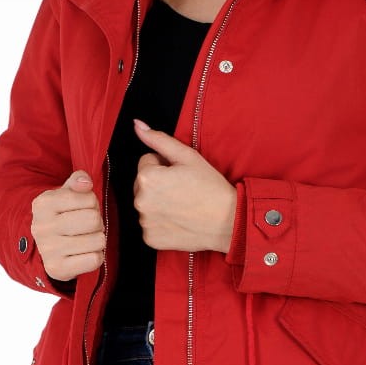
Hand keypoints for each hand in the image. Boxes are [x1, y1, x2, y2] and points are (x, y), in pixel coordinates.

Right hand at [31, 170, 105, 282]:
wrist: (42, 249)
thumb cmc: (60, 217)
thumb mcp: (65, 194)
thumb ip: (77, 181)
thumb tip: (85, 181)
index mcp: (43, 204)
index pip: (89, 198)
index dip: (92, 203)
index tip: (82, 209)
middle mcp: (42, 227)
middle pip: (93, 220)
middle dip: (96, 222)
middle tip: (86, 226)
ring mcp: (49, 250)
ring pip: (98, 240)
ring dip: (97, 240)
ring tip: (85, 239)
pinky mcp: (58, 269)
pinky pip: (94, 260)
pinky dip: (95, 257)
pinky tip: (83, 253)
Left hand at [130, 117, 237, 254]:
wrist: (228, 221)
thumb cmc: (210, 187)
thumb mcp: (187, 156)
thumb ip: (159, 140)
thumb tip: (137, 125)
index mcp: (147, 177)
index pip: (146, 162)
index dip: (164, 166)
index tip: (181, 175)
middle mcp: (140, 201)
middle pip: (142, 184)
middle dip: (158, 184)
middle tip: (182, 190)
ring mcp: (145, 222)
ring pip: (146, 205)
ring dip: (158, 203)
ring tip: (182, 206)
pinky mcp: (150, 239)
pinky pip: (150, 225)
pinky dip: (161, 223)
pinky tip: (178, 220)